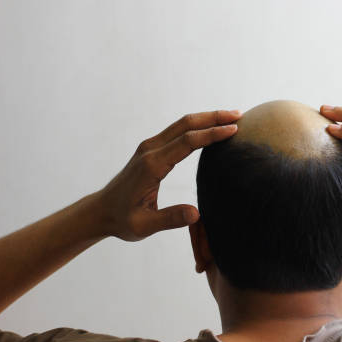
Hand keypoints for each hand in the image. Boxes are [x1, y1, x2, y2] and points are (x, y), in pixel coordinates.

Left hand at [98, 110, 240, 240]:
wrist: (101, 211)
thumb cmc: (123, 220)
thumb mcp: (144, 226)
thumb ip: (170, 219)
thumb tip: (197, 214)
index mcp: (151, 165)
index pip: (187, 142)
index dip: (211, 134)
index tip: (233, 130)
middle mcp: (150, 150)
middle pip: (186, 124)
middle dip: (214, 117)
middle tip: (240, 115)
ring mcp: (150, 147)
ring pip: (182, 124)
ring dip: (207, 118)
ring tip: (232, 117)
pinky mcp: (152, 149)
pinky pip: (178, 131)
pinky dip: (198, 125)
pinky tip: (212, 127)